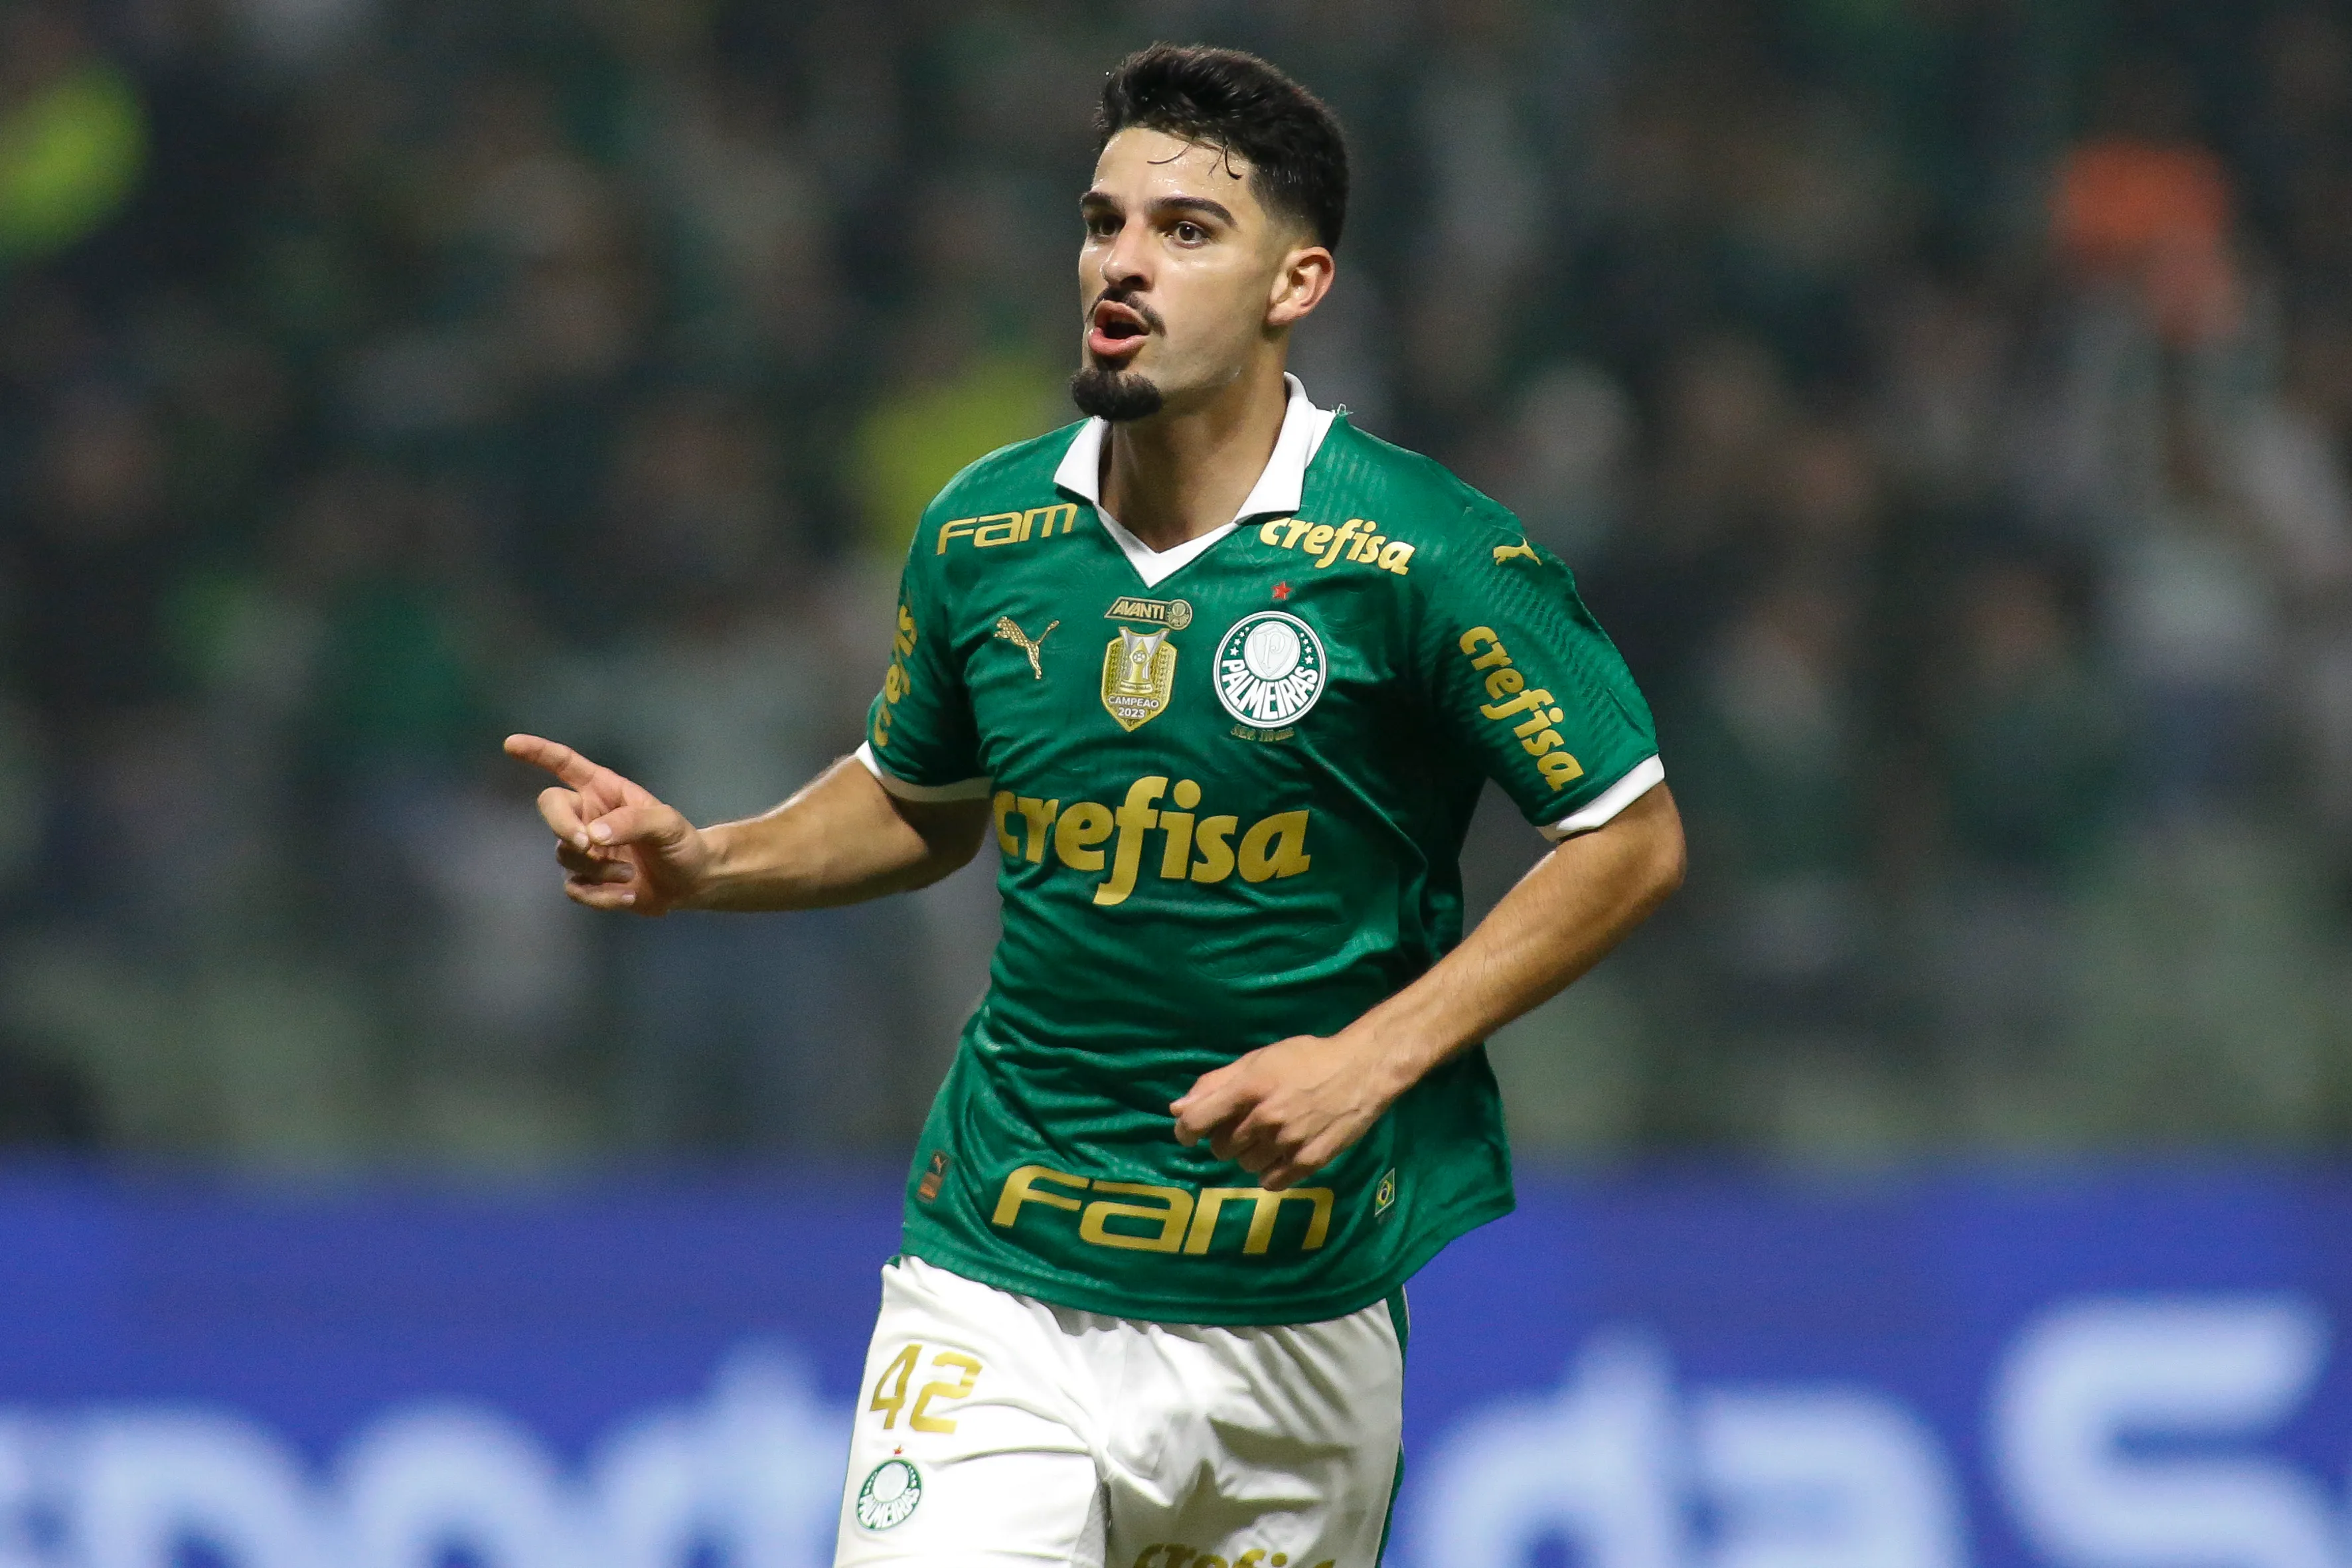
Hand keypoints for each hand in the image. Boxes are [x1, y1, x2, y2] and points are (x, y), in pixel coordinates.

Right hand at [505, 733, 710, 915]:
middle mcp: (587, 815)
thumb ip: (632, 822)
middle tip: (586, 843)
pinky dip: (601, 896)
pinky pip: (575, 889)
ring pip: (565, 853)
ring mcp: (585, 848)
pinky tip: (629, 895)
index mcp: (604, 790)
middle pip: (550, 806)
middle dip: (561, 825)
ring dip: (599, 868)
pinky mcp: (586, 880)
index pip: (565, 765)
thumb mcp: (667, 824)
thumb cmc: (681, 842)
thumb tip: (591, 835)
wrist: (692, 882)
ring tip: (632, 873)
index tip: (512, 744)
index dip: (538, 752)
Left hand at [1170, 1032, 1398, 1190]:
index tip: (1190, 1134)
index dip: (1186, 1131)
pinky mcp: (1310, 1161)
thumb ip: (1215, 1083)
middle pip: (1221, 1148)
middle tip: (1247, 1125)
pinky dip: (1271, 1173)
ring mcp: (1288, 1142)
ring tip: (1272, 1135)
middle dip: (1227, 1138)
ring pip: (1246, 1166)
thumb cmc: (1306, 1059)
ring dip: (1251, 1154)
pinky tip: (1283, 1154)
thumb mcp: (1258, 1059)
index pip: (1196, 1122)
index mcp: (1249, 1088)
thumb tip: (1177, 1109)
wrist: (1361, 1069)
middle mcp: (1265, 1118)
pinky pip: (1272, 1182)